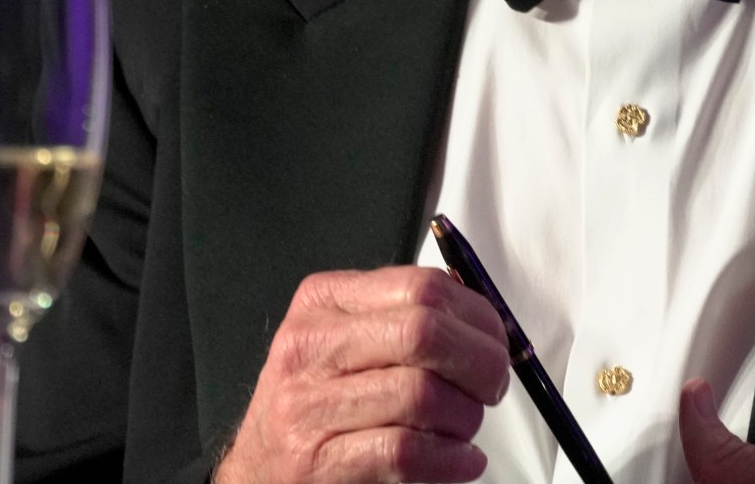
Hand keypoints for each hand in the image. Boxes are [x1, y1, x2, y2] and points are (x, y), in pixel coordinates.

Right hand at [215, 266, 510, 483]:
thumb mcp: (347, 345)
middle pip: (425, 334)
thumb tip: (488, 324)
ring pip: (421, 394)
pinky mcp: (318, 462)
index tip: (497, 343)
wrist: (257, 473)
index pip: (421, 288)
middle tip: (492, 388)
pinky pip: (406, 452)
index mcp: (323, 303)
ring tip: (464, 429)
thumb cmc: (318, 408)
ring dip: (465, 418)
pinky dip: (451, 459)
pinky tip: (460, 461)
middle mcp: (309, 347)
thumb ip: (405, 321)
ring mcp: (308, 407)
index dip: (477, 317)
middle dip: (480, 363)